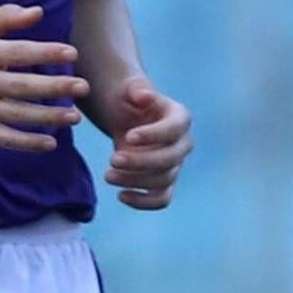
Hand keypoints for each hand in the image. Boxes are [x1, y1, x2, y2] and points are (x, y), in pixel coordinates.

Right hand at [0, 4, 89, 152]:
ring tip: (74, 117)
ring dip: (47, 117)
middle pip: (21, 86)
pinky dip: (26, 143)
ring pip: (16, 115)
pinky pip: (2, 138)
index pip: (18, 52)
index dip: (46, 53)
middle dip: (54, 88)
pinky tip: (50, 143)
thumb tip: (37, 12)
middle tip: (83, 88)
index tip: (72, 54)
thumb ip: (5, 17)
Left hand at [99, 77, 191, 210]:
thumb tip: (144, 95)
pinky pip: (162, 199)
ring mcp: (176, 164)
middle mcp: (184, 143)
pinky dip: (143, 202)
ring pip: (163, 180)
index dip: (153, 135)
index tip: (128, 136)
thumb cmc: (130, 101)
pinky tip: (121, 195)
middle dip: (141, 162)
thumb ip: (136, 89)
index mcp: (180, 117)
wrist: (129, 120)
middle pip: (170, 159)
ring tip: (108, 175)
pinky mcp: (165, 183)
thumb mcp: (130, 89)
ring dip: (135, 181)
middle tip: (113, 159)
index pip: (174, 129)